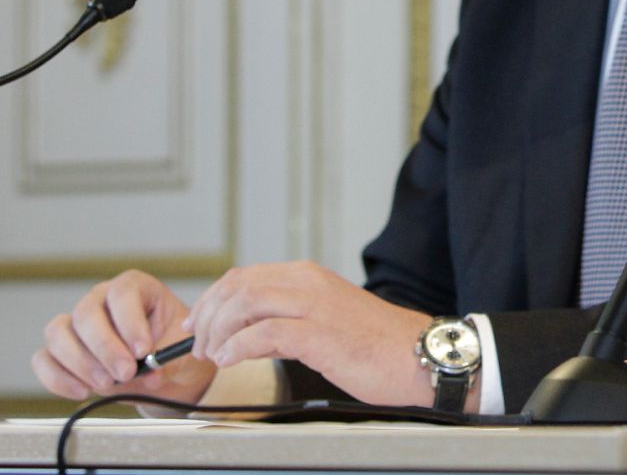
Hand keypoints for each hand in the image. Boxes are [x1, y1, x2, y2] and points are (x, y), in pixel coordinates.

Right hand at [33, 270, 215, 404]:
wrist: (162, 370)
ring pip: (58, 333)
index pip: (123, 293)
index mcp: (134, 287)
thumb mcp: (182, 350)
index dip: (130, 321)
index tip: (143, 351)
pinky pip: (43, 359)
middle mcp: (100, 299)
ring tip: (107, 384)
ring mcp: (75, 324)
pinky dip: (58, 378)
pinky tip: (83, 392)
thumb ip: (168, 360)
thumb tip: (152, 374)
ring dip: (80, 362)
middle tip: (126, 372)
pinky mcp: (59, 351)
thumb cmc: (173, 349)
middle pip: (86, 313)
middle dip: (105, 347)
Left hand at [184, 261, 442, 407]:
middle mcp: (308, 283)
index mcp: (308, 277)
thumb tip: (248, 336)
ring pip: (245, 303)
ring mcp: (314, 306)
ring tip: (214, 357)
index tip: (197, 324)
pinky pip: (263, 333)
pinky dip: (237, 347)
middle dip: (209, 317)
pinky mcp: (319, 333)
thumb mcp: (325, 322)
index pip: (243, 277)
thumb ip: (288, 321)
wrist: (417, 355)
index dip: (212, 299)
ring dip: (219, 332)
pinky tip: (231, 361)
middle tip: (200, 347)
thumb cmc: (375, 345)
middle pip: (237, 286)